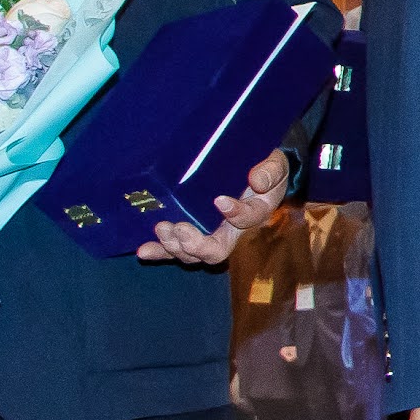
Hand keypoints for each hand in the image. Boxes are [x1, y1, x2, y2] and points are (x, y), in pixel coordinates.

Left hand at [139, 147, 296, 267]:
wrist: (256, 173)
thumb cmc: (266, 169)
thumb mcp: (275, 165)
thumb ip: (270, 171)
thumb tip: (256, 181)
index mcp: (255, 213)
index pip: (248, 219)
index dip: (236, 214)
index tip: (220, 201)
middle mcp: (232, 232)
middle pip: (215, 251)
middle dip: (195, 244)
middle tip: (179, 227)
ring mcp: (210, 234)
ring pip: (192, 254)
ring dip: (174, 246)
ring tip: (161, 228)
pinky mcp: (192, 231)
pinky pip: (175, 248)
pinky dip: (160, 251)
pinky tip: (143, 251)